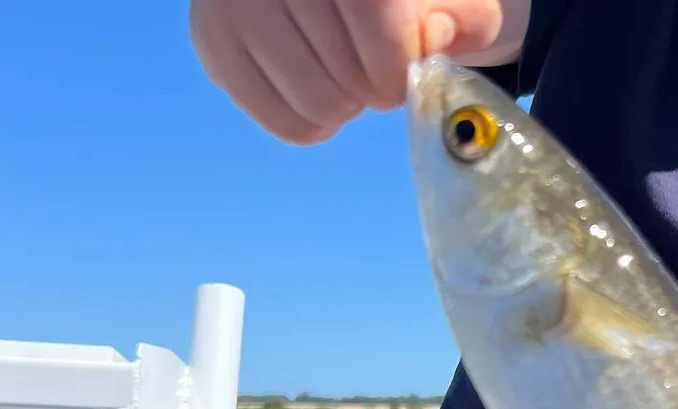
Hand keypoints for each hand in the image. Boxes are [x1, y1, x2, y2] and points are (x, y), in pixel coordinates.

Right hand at [190, 0, 522, 143]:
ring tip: (341, 75)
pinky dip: (313, 124)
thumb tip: (433, 35)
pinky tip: (315, 89)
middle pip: (347, 72)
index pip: (376, 15)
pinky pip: (283, 121)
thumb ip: (466, 17)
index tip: (403, 67)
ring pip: (316, 102)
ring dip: (345, 107)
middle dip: (373, 88)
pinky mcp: (211, 35)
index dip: (400, 61)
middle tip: (367, 68)